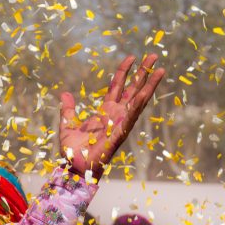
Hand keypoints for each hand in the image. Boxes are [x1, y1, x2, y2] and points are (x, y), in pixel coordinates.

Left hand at [59, 54, 164, 178]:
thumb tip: (65, 94)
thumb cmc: (73, 151)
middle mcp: (116, 115)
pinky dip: (138, 105)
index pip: (117, 86)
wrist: (75, 168)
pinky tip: (145, 93)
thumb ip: (68, 109)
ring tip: (160, 70)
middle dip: (143, 72)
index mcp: (105, 111)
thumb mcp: (67, 124)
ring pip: (138, 100)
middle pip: (133, 88)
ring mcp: (120, 123)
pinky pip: (131, 117)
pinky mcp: (120, 133)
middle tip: (153, 56)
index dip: (124, 71)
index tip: (131, 57)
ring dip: (149, 85)